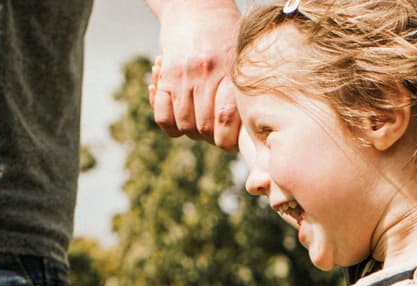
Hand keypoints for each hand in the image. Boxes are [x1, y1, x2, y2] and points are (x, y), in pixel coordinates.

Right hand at [152, 0, 241, 148]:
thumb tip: (254, 131)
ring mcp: (184, 76)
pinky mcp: (166, 76)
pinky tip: (177, 112)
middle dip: (208, 136)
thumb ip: (247, 92)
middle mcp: (207, 75)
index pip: (226, 122)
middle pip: (204, 129)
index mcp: (232, 73)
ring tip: (197, 116)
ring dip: (190, 130)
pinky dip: (169, 123)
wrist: (196, 8)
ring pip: (184, 126)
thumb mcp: (244, 59)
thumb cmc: (227, 37)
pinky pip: (162, 116)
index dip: (227, 141)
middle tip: (213, 128)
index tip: (229, 138)